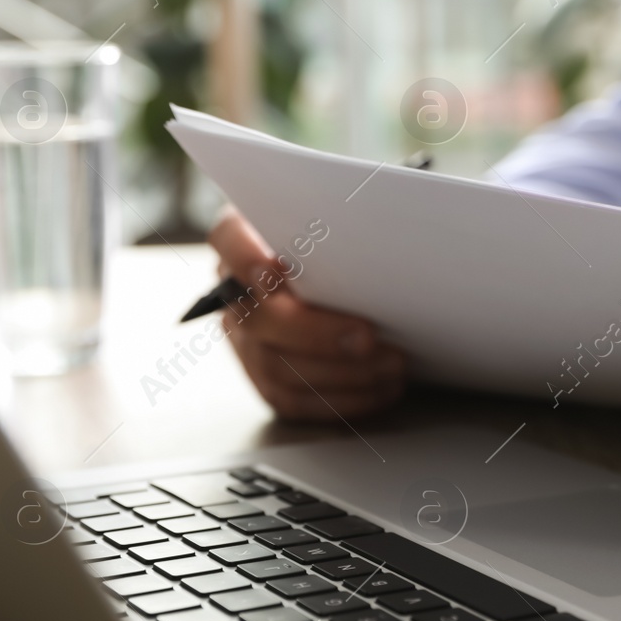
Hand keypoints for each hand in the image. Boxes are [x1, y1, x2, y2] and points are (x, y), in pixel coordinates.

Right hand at [208, 209, 406, 421]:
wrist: (340, 280)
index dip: (244, 258)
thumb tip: (377, 230)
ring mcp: (246, 341)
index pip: (228, 239)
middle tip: (368, 337)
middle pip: (259, 320)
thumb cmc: (340, 244)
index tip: (274, 272)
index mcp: (246, 241)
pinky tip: (382, 388)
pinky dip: (344, 399)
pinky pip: (295, 401)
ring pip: (277, 369)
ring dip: (342, 373)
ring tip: (392, 364)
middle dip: (316, 335)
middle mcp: (237, 294)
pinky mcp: (266, 380)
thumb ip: (339, 223)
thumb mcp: (334, 219)